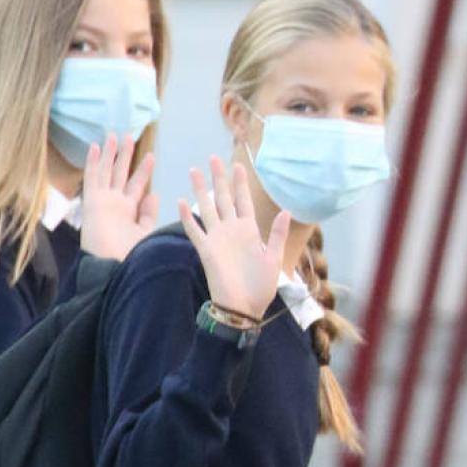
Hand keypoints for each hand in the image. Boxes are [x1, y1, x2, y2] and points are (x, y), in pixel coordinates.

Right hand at [80, 134, 158, 260]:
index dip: (143, 171)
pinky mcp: (92, 201)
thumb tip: (153, 195)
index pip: (136, 186)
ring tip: (115, 135)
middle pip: (120, 174)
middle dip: (125, 156)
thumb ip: (148, 214)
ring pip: (107, 171)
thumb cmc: (130, 256)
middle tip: (129, 137)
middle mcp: (114, 204)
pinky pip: (92, 177)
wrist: (112, 267)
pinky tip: (95, 146)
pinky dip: (92, 162)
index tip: (151, 156)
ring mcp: (102, 201)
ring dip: (111, 154)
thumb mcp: (144, 233)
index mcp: (128, 212)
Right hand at [178, 156, 289, 320]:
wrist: (243, 308)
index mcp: (249, 231)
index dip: (240, 183)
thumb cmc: (261, 287)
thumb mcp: (275, 258)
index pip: (243, 201)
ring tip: (194, 171)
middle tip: (213, 158)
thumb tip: (287, 211)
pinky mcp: (206, 250)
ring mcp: (217, 239)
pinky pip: (194, 231)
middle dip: (219, 178)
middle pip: (223, 198)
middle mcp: (231, 230)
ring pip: (206, 208)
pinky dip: (187, 217)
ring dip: (200, 190)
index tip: (238, 165)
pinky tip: (180, 202)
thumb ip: (277, 234)